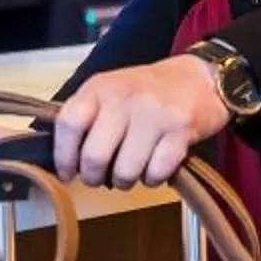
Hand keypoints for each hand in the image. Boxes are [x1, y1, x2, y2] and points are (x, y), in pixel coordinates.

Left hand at [53, 56, 231, 188]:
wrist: (197, 79)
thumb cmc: (145, 92)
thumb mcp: (109, 92)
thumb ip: (86, 119)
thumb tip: (64, 161)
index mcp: (99, 88)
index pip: (69, 123)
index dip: (63, 155)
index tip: (67, 172)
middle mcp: (124, 98)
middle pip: (94, 156)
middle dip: (93, 177)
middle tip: (99, 178)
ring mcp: (154, 113)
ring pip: (125, 170)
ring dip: (124, 181)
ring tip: (129, 171)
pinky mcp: (181, 130)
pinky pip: (156, 173)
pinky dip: (152, 179)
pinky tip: (153, 167)